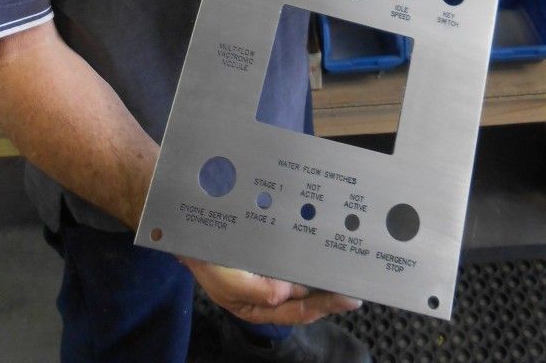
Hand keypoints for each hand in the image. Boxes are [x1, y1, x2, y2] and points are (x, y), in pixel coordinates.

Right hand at [182, 258, 361, 325]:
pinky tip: (321, 255)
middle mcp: (267, 294)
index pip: (297, 311)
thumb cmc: (209, 261)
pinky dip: (310, 262)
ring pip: (303, 283)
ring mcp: (268, 276)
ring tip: (345, 276)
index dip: (324, 305)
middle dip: (330, 296)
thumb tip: (288, 294)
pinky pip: (294, 264)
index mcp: (259, 306)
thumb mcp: (230, 282)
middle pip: (305, 300)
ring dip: (323, 280)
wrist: (191, 234)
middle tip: (354, 290)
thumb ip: (260, 291)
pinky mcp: (268, 257)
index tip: (347, 298)